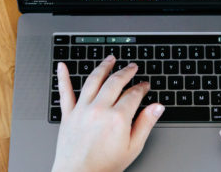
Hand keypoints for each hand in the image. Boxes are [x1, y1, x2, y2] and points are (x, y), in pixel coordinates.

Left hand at [52, 56, 164, 171]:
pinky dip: (63, 77)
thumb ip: (146, 124)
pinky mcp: (68, 114)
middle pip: (115, 82)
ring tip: (110, 59)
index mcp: (118, 118)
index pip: (133, 94)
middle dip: (126, 72)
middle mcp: (100, 109)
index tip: (145, 85)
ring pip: (94, 80)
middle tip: (132, 67)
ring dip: (103, 67)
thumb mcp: (133, 147)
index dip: (141, 87)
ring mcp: (82, 110)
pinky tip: (62, 66)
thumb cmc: (105, 166)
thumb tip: (157, 107)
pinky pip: (65, 92)